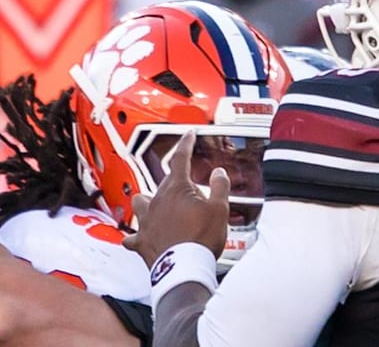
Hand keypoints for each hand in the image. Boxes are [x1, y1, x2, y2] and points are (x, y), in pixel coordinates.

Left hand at [122, 131, 229, 267]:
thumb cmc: (202, 238)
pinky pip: (132, 235)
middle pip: (164, 182)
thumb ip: (219, 187)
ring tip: (157, 205)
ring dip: (147, 201)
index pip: (181, 159)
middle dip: (177, 181)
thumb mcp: (220, 209)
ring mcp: (146, 221)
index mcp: (177, 189)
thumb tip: (217, 172)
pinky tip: (139, 237)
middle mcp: (157, 201)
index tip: (189, 134)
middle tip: (193, 191)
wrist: (183, 269)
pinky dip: (136, 235)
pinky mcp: (140, 241)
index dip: (186, 144)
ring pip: (140, 202)